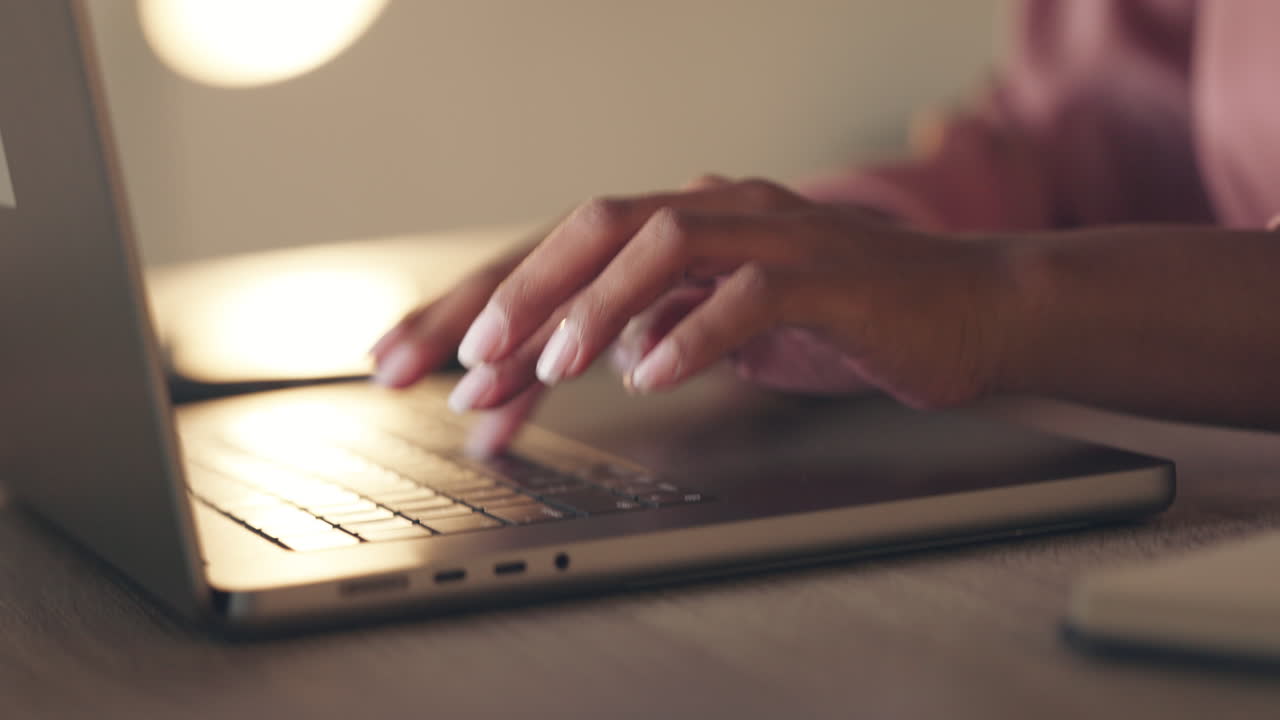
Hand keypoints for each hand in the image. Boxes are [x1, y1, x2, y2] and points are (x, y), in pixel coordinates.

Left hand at [450, 176, 1012, 416]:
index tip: (411, 358)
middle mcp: (721, 212)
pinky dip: (696, 334)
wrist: (972, 312)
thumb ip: (651, 333)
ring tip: (545, 367)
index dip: (478, 301)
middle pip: (592, 227)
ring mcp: (777, 235)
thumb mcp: (725, 332)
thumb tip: (571, 360)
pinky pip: (752, 295)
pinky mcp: (831, 278)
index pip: (560, 251)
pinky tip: (653, 375)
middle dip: (509, 296)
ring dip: (592, 306)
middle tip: (451, 366)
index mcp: (687, 224)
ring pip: (663, 242)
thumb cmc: (847, 320)